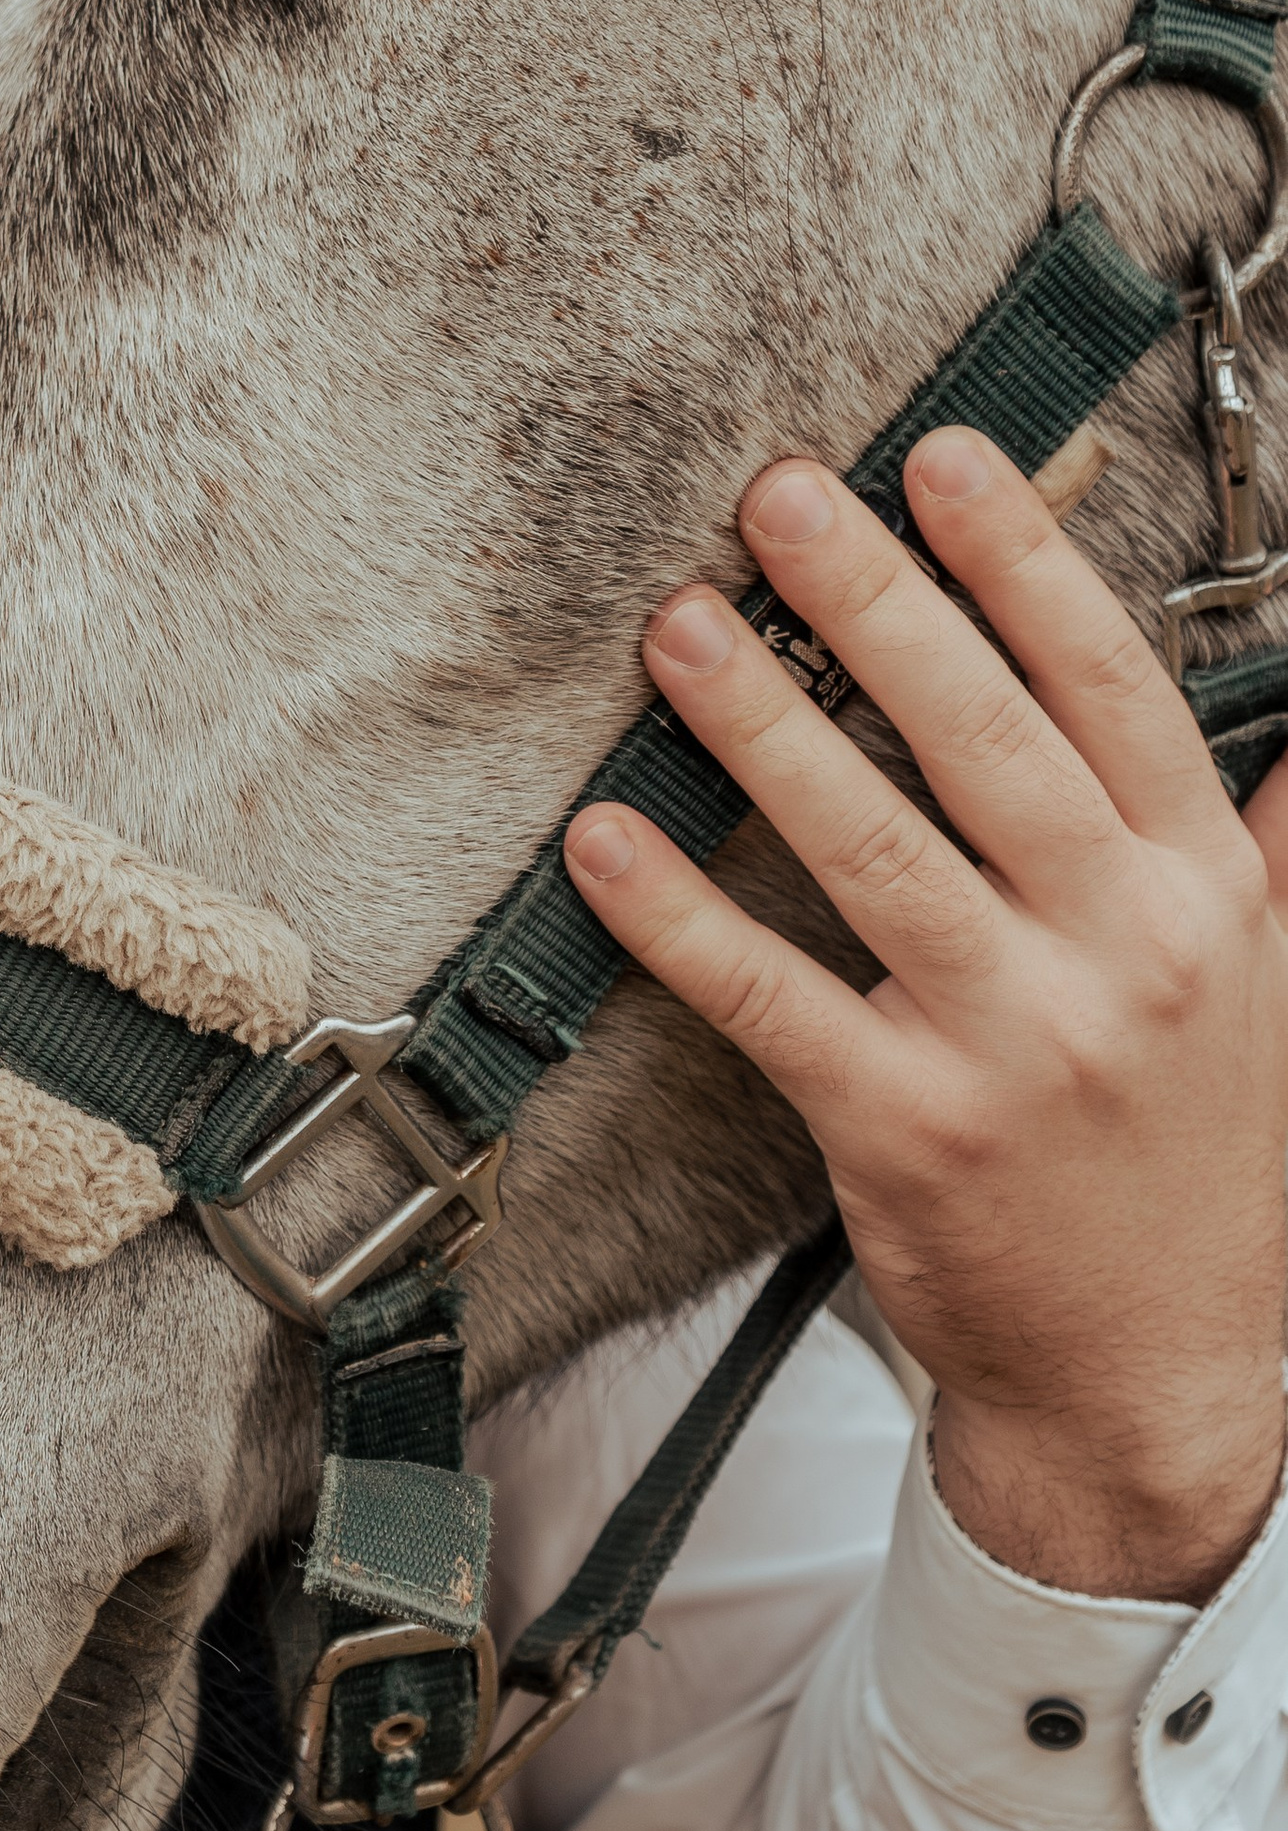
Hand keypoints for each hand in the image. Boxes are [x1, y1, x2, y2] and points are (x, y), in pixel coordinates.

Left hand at [560, 429, 1287, 1602]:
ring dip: (764, 730)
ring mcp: (1012, 1045)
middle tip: (779, 500)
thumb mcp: (1262, 973)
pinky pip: (772, 1001)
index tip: (944, 458)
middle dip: (877, 604)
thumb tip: (1260, 706)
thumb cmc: (1192, 1158)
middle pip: (985, 740)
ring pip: (873, 851)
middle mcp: (1119, 952)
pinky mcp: (906, 1131)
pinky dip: (680, 917)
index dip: (1023, 562)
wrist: (1164, 1372)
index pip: (1109, 688)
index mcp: (1198, 890)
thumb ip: (1243, 830)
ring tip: (682, 630)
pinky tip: (608, 840)